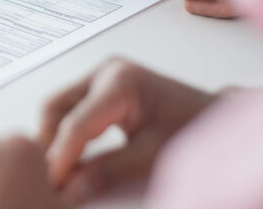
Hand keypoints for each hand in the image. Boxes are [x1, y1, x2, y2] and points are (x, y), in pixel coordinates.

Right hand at [40, 58, 214, 205]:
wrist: (212, 114)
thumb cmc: (192, 127)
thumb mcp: (152, 155)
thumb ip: (109, 172)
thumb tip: (71, 190)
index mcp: (119, 82)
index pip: (75, 124)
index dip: (59, 159)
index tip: (53, 187)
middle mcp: (106, 71)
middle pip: (54, 107)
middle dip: (49, 144)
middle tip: (53, 179)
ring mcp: (102, 75)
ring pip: (58, 106)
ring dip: (55, 138)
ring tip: (63, 171)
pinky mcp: (102, 84)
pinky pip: (71, 106)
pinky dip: (68, 132)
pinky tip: (75, 157)